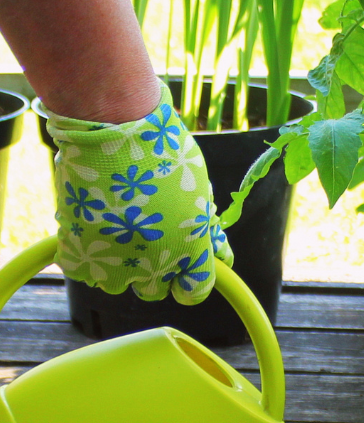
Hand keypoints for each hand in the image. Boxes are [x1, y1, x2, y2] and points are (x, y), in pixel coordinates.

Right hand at [46, 81, 233, 304]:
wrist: (114, 130)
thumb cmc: (163, 155)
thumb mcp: (200, 192)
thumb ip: (208, 231)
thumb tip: (224, 256)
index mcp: (190, 253)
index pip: (196, 292)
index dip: (192, 280)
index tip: (186, 265)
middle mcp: (156, 267)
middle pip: (156, 290)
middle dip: (155, 270)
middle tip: (148, 235)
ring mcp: (116, 264)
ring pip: (120, 284)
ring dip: (120, 264)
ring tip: (118, 228)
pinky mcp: (81, 254)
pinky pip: (86, 272)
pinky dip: (89, 256)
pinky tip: (94, 229)